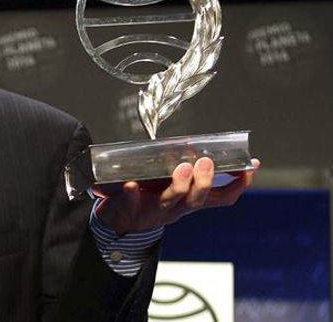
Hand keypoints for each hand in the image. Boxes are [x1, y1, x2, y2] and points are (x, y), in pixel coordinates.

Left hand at [95, 157, 260, 235]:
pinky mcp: (129, 207)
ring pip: (170, 201)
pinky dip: (132, 193)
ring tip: (182, 168)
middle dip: (204, 182)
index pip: (220, 197)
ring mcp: (152, 209)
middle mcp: (175, 208)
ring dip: (179, 185)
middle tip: (206, 163)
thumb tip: (199, 147)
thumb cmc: (148, 199)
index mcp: (189, 201)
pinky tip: (131, 184)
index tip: (250, 168)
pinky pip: (131, 201)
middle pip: (196, 200)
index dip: (238, 186)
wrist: (118, 223)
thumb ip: (187, 173)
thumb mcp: (174, 188)